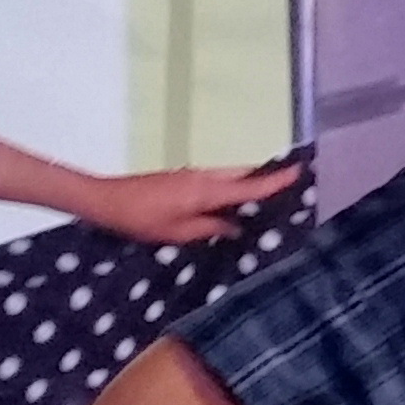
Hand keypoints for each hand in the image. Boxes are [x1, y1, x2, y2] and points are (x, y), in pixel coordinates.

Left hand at [77, 162, 297, 245]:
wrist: (105, 199)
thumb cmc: (140, 219)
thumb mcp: (176, 232)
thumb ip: (209, 228)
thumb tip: (235, 227)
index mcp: (206, 190)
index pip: (249, 187)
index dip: (274, 182)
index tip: (299, 171)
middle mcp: (203, 177)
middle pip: (243, 175)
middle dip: (265, 178)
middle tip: (288, 186)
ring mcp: (192, 175)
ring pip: (229, 177)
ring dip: (247, 183)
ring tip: (265, 199)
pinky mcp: (182, 178)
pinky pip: (216, 180)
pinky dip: (229, 188)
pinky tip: (230, 204)